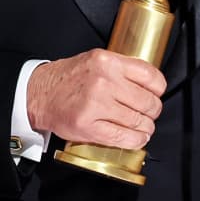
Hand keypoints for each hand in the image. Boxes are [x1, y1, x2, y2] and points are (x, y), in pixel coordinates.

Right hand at [27, 49, 165, 149]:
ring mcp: (96, 105)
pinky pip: (123, 137)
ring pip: (137, 121)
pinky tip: (136, 138)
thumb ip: (121, 68)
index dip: (159, 88)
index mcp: (107, 62)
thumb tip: (149, 83)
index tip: (156, 93)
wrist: (40, 94)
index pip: (150, 76)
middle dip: (153, 111)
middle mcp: (103, 82)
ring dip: (146, 128)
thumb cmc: (69, 78)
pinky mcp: (89, 127)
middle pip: (147, 101)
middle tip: (149, 113)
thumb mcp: (96, 60)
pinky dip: (135, 140)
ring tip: (144, 127)